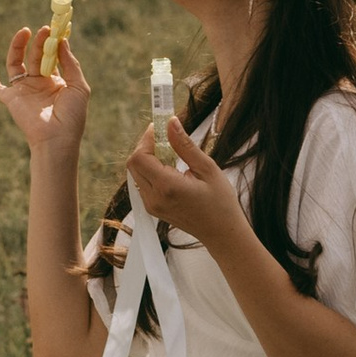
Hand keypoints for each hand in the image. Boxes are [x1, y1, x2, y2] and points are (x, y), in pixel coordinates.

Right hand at [0, 22, 91, 155]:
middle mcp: (38, 83)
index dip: (52, 42)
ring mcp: (23, 90)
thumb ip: (70, 63)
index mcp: (54, 80)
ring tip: (25, 31)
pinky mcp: (11, 99)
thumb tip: (62, 41)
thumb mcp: (78, 86)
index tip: (56, 27)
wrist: (57, 139)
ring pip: (15, 63)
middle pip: (34, 56)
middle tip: (44, 29)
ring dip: (18, 46)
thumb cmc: (72, 116)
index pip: (51, 56)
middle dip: (39, 42)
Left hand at [126, 114, 232, 232]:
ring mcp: (151, 206)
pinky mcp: (152, 208)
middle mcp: (154, 198)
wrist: (221, 233)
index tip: (160, 128)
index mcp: (167, 187)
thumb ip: (185, 145)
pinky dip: (151, 170)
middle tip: (166, 138)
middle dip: (146, 147)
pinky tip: (170, 168)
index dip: (146, 139)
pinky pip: (142, 183)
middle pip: (134, 164)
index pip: (140, 157)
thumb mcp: (207, 168)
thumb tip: (170, 122)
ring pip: (136, 173)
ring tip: (171, 154)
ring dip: (148, 158)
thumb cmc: (220, 202)